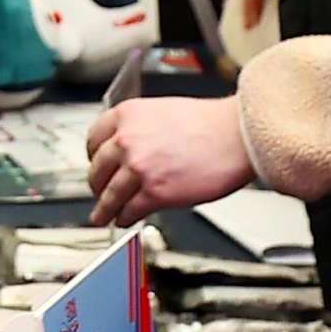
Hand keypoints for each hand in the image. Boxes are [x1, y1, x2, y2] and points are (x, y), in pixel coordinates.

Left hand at [85, 94, 251, 224]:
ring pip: (109, 195)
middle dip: (97, 185)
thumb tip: (132, 148)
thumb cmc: (212, 123)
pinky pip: (129, 210)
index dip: (93, 157)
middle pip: (97, 170)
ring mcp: (138, 168)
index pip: (93, 139)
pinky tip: (126, 220)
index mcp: (128, 114)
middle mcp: (127, 140)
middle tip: (99, 192)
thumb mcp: (164, 111)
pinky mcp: (154, 193)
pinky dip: (125, 218)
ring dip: (105, 209)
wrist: (237, 135)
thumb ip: (141, 129)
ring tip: (103, 216)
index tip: (96, 165)